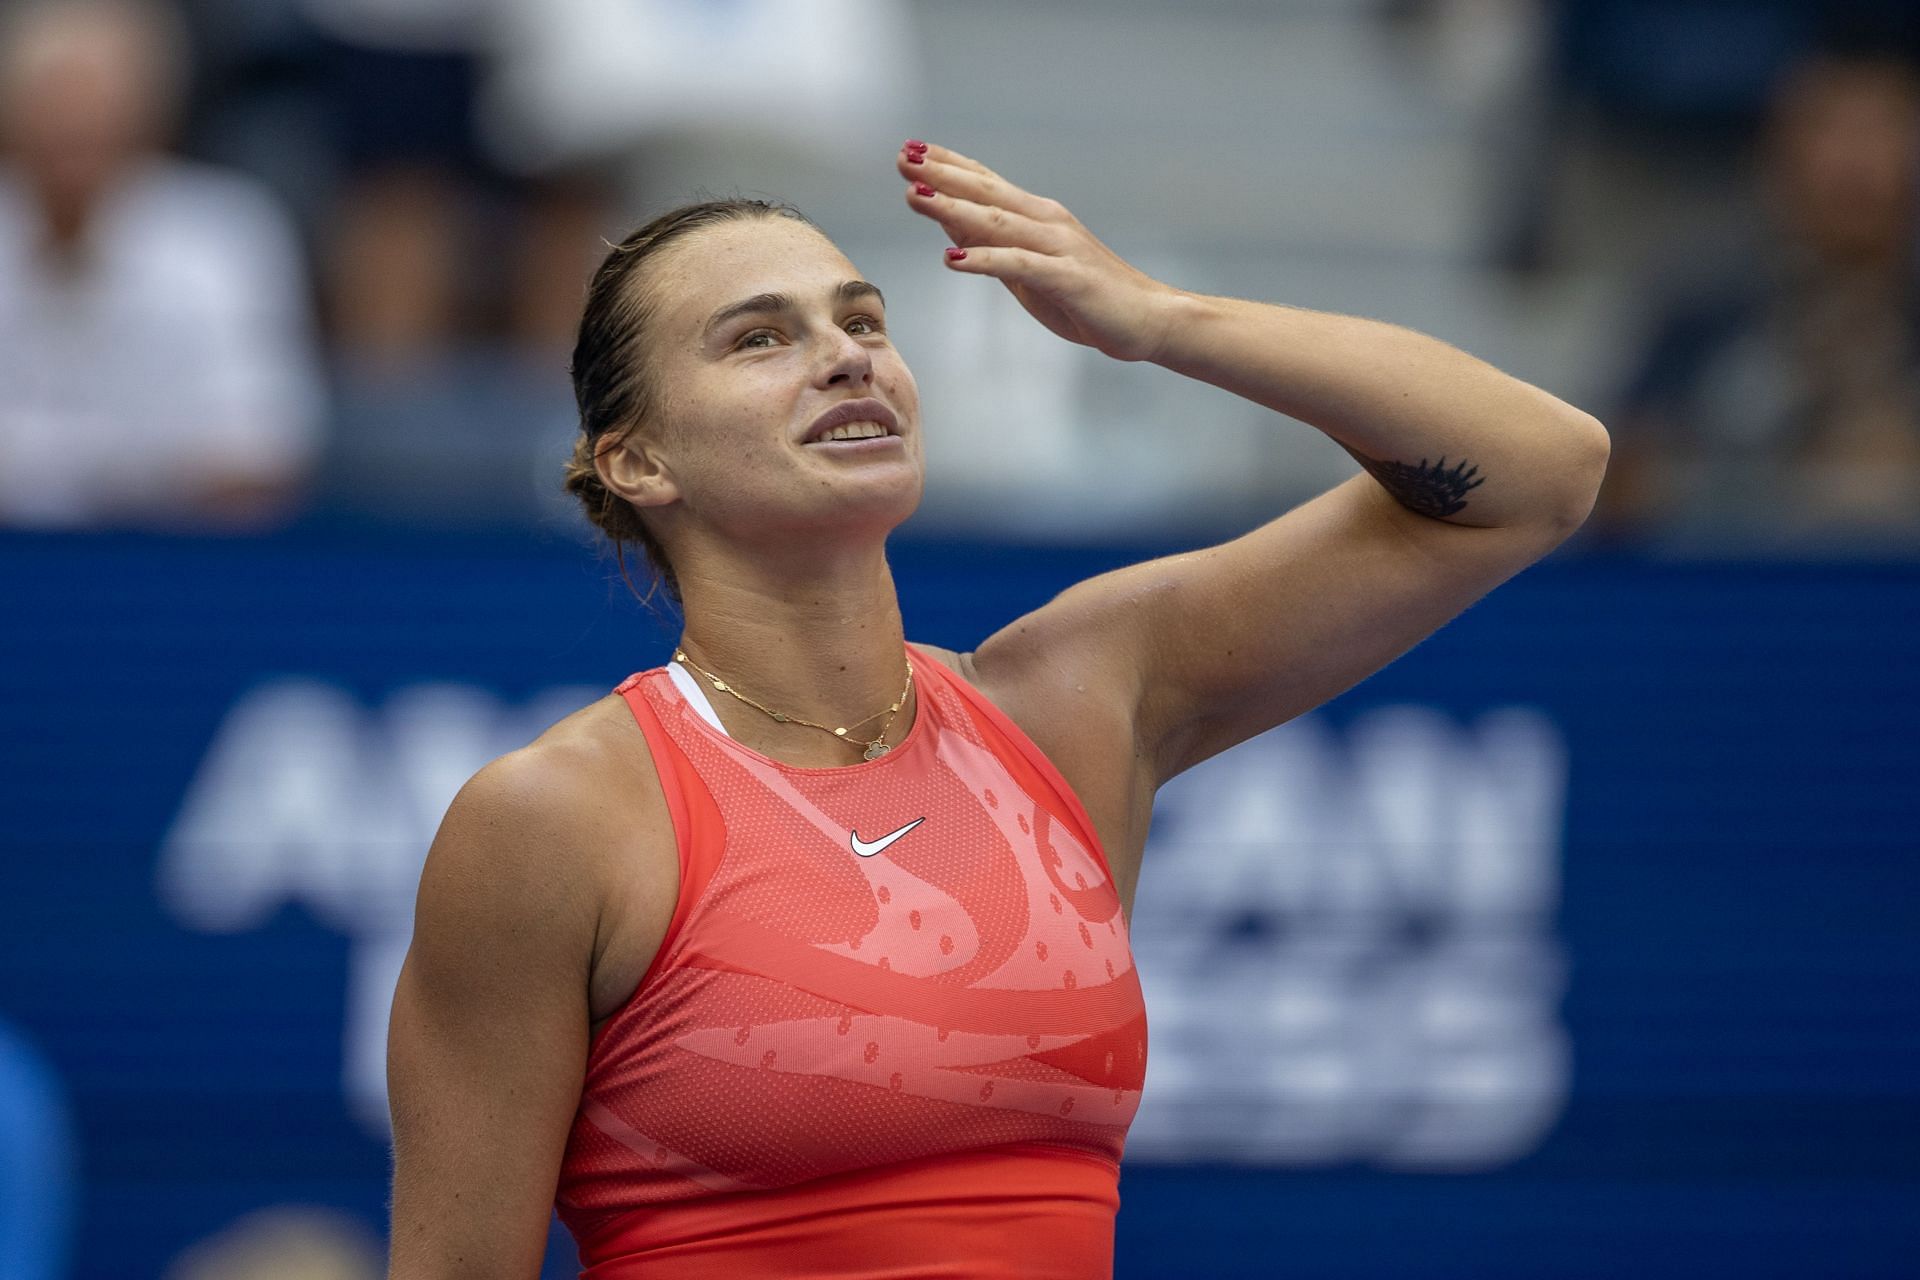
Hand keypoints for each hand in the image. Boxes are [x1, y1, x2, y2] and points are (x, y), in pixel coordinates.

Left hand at [894, 140, 1181, 362]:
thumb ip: (994, 248)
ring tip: (915, 197)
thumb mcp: (1029, 273)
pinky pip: (1019, 265)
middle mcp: (1047, 222)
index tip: (910, 150)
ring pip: (997, 223)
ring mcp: (1058, 247)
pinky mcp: (1067, 278)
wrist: (1148, 320)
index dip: (949, 165)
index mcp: (1038, 217)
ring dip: (953, 208)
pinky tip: (952, 256)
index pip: (987, 183)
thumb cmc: (1087, 300)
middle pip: (986, 193)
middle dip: (941, 175)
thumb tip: (950, 226)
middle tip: (902, 158)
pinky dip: (984, 259)